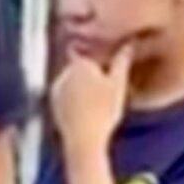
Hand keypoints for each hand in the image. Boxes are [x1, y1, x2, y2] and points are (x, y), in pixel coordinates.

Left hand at [50, 45, 131, 159]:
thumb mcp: (118, 84)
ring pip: (72, 81)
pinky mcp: (53, 105)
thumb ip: (122, 61)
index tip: (107, 63)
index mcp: (80, 65)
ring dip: (83, 84)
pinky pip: (67, 95)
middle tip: (106, 83)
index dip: (99, 56)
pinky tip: (87, 107)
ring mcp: (56, 90)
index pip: (89, 51)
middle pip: (80, 66)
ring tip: (99, 98)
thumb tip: (129, 43)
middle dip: (91, 71)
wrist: (83, 140)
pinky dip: (75, 97)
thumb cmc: (103, 111)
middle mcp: (64, 74)